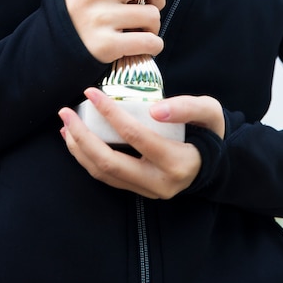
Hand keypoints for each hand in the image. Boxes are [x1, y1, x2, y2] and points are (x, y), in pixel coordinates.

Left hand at [58, 88, 224, 198]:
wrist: (217, 162)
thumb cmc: (210, 131)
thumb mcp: (208, 112)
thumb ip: (186, 107)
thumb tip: (154, 109)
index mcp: (178, 163)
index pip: (136, 137)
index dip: (110, 114)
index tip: (91, 92)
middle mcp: (160, 183)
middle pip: (110, 163)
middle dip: (82, 136)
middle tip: (66, 111)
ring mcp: (147, 191)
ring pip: (104, 174)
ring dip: (79, 148)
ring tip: (65, 124)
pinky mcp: (138, 189)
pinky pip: (106, 176)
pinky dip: (87, 158)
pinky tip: (75, 139)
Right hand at [63, 0, 164, 63]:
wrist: (53, 45)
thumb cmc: (75, 8)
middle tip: (150, 5)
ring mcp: (100, 19)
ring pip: (152, 15)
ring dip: (154, 25)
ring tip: (141, 28)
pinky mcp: (106, 46)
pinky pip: (149, 42)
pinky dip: (153, 45)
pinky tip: (145, 44)